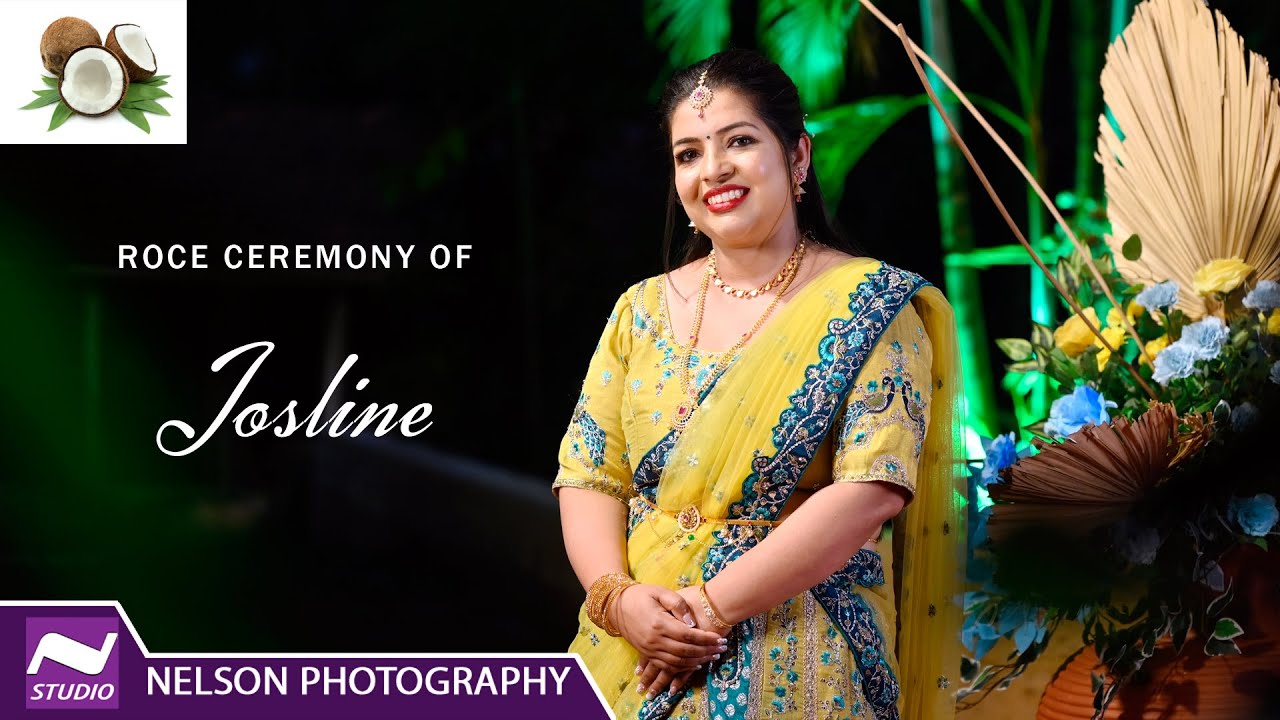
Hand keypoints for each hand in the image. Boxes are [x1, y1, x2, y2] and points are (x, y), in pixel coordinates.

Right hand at [636, 585, 732, 699]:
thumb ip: (678, 603)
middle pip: (685, 651)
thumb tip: (692, 621)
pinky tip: (695, 664)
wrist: (616, 606)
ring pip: (678, 661)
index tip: (720, 638)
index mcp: (659, 623)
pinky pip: (667, 666)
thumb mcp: (660, 591)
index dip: (706, 638)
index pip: (688, 635)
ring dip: (697, 661)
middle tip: (722, 649)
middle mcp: (654, 640)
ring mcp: (649, 649)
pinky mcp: (647, 654)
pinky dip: (682, 668)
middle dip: (706, 651)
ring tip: (713, 656)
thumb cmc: (641, 595)